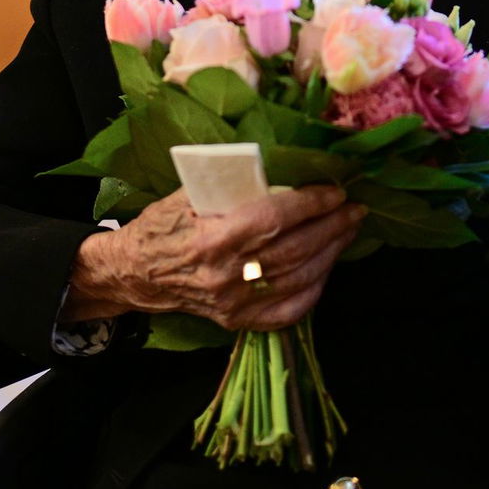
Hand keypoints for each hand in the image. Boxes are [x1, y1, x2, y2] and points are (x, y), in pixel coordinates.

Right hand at [62, 186, 363, 330]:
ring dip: (331, 253)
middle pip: (294, 249)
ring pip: (298, 278)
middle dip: (331, 226)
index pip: (273, 219)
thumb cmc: (161, 226)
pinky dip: (315, 289)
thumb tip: (279, 167)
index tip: (334, 190)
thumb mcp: (186, 195)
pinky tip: (327, 268)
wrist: (135, 274)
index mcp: (211, 238)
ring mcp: (234, 303)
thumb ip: (228, 186)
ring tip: (347, 230)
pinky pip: (289, 311)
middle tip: (354, 208)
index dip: (310, 204)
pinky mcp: (238, 321)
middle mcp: (225, 274)